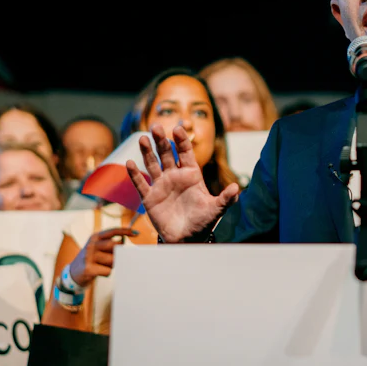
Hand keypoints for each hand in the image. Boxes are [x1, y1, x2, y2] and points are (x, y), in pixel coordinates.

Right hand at [68, 227, 137, 286]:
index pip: (112, 231)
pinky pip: (108, 271)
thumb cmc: (92, 259)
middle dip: (118, 253)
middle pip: (115, 246)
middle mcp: (91, 245)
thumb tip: (125, 242)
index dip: (125, 231)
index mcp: (95, 237)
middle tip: (111, 259)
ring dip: (112, 265)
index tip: (136, 233)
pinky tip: (99, 272)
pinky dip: (107, 273)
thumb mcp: (99, 248)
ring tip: (102, 266)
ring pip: (113, 260)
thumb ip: (111, 245)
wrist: (73, 273)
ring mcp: (89, 256)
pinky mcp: (89, 268)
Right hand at [126, 125, 238, 242]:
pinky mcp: (150, 198)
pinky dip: (134, 174)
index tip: (177, 129)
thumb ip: (226, 199)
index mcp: (191, 175)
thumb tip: (236, 189)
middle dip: (161, 141)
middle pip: (167, 154)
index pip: (186, 153)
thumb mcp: (215, 210)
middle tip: (156, 126)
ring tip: (143, 139)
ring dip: (147, 152)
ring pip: (152, 164)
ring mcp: (161, 186)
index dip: (182, 141)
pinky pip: (141, 183)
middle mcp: (175, 177)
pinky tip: (130, 162)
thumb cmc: (203, 223)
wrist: (187, 239)